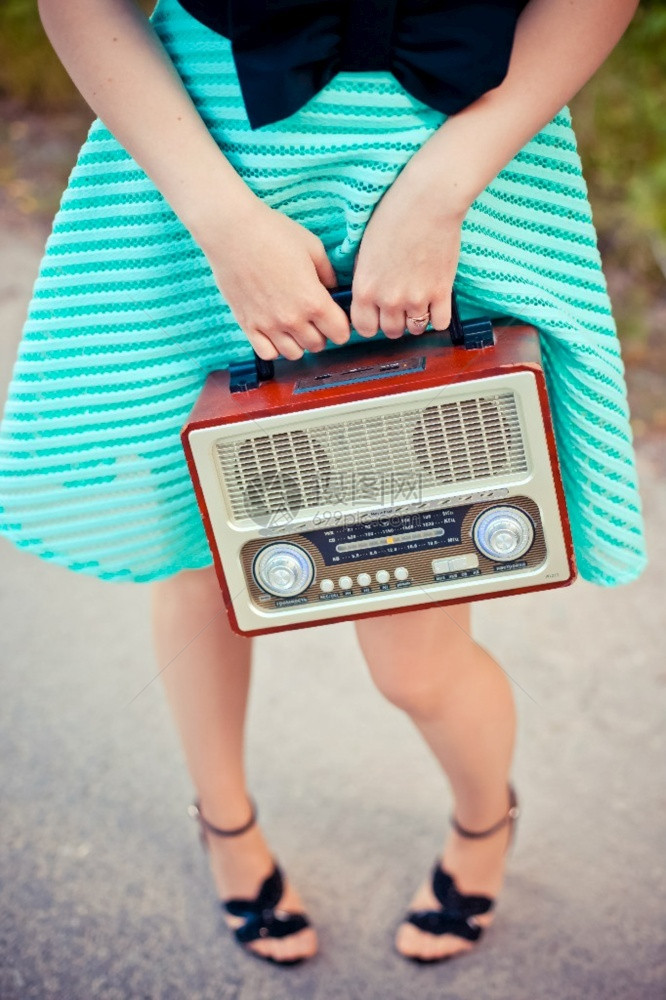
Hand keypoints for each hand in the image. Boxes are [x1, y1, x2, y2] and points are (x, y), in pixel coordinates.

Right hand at [197, 199, 350, 359]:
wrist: (232, 232)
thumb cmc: (273, 233)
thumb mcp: (313, 247)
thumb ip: (328, 274)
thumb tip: (332, 290)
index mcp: (313, 300)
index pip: (340, 333)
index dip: (341, 326)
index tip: (336, 318)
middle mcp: (292, 319)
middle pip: (317, 345)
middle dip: (321, 333)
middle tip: (315, 318)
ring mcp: (268, 325)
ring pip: (294, 353)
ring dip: (299, 342)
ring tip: (295, 326)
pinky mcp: (247, 325)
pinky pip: (267, 353)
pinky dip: (275, 347)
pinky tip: (275, 332)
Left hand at [350, 166, 464, 339]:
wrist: (428, 201)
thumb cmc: (393, 215)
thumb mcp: (364, 249)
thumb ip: (365, 278)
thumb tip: (367, 297)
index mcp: (365, 289)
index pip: (363, 328)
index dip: (369, 323)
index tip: (375, 316)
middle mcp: (389, 300)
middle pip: (390, 331)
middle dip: (393, 321)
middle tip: (398, 304)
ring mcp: (417, 299)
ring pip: (414, 329)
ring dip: (415, 319)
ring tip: (417, 302)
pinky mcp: (442, 293)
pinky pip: (440, 323)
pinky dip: (437, 317)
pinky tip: (435, 303)